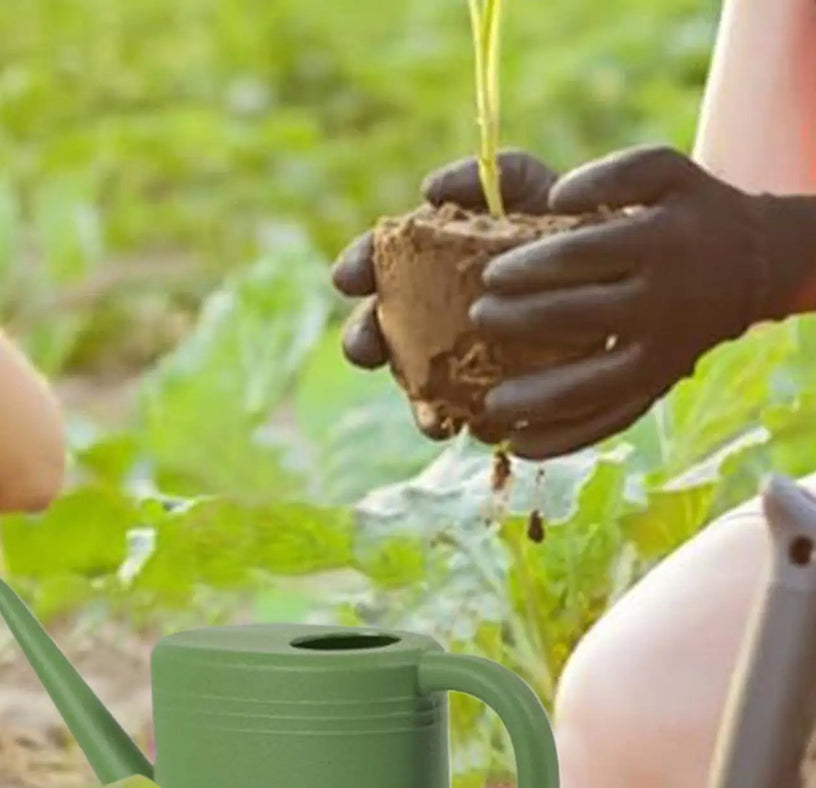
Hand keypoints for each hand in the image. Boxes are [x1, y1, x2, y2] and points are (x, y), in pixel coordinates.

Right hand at [330, 151, 557, 438]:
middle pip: (384, 329)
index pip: (377, 262)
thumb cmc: (566, 223)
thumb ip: (483, 179)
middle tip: (364, 348)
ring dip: (413, 400)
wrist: (622, 270)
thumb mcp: (529, 189)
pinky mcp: (495, 388)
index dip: (357, 268)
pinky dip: (463, 421)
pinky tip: (467, 426)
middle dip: (365, 340)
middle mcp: (432, 310)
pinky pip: (468, 411)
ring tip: (418, 408)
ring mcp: (459, 354)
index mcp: (427, 259)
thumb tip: (429, 190)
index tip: (346, 278)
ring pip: (420, 382)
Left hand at [474, 145, 815, 458]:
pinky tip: (518, 446)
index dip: (528, 267)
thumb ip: (611, 174)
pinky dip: (563, 439)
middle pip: (577, 320)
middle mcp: (662, 303)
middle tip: (477, 319)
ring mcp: (660, 355)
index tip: (488, 275)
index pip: (580, 255)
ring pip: (592, 386)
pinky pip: (608, 421)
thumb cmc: (685, 212)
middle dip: (519, 323)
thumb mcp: (664, 170)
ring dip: (535, 400)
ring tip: (488, 405)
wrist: (748, 264)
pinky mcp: (656, 388)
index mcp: (659, 242)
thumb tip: (556, 196)